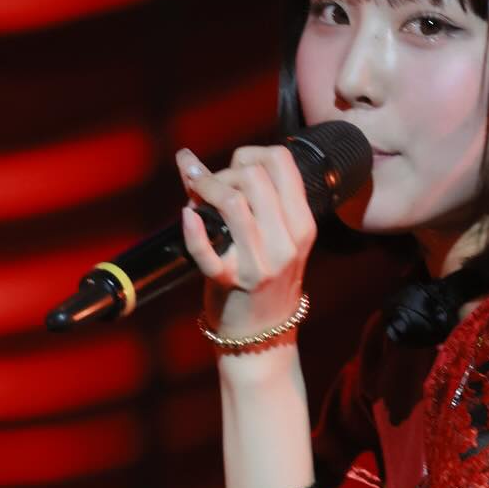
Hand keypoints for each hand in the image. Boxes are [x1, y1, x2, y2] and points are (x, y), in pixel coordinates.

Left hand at [176, 144, 317, 342]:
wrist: (262, 333)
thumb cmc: (265, 275)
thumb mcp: (275, 236)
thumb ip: (248, 197)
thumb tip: (188, 159)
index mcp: (302, 225)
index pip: (281, 161)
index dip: (251, 154)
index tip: (235, 169)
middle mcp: (286, 242)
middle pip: (254, 176)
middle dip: (225, 172)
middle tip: (213, 188)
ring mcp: (259, 264)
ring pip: (233, 201)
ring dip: (206, 189)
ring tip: (196, 198)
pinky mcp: (229, 282)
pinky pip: (205, 249)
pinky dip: (191, 228)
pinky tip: (186, 217)